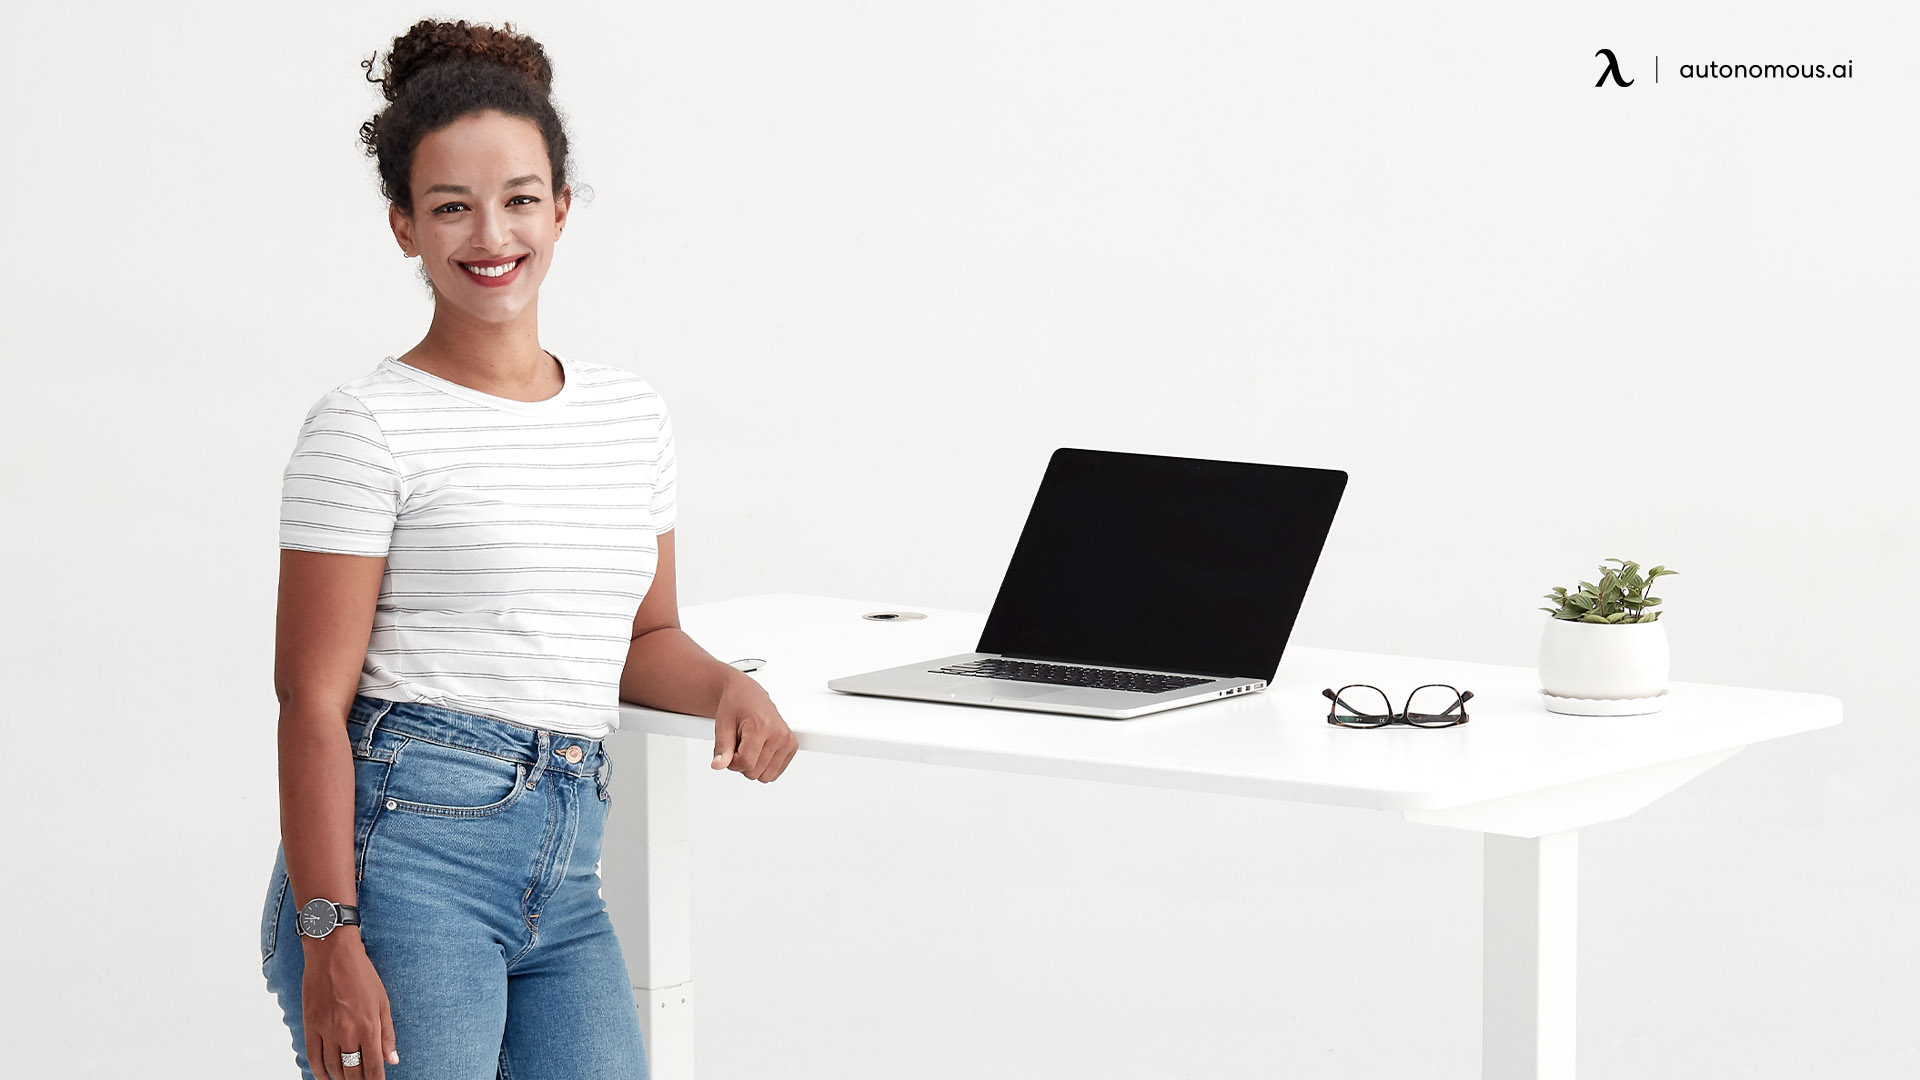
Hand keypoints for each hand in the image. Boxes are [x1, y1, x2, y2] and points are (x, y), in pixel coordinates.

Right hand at [301, 931, 399, 1078]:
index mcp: (368, 1026)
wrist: (333, 955)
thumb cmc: (362, 975)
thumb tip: (393, 1060)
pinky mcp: (310, 1026)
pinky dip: (319, 1071)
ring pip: (332, 1068)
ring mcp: (326, 1031)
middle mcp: (347, 1032)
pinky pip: (313, 1057)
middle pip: (352, 1071)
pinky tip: (325, 1076)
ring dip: (340, 1079)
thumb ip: (387, 1034)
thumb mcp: (383, 1002)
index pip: (373, 1066)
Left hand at [711, 671, 797, 781]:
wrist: (747, 693)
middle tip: (739, 743)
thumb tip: (718, 765)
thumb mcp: (723, 724)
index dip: (731, 762)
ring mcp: (787, 741)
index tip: (729, 749)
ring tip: (749, 746)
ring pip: (765, 776)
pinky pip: (775, 773)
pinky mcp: (791, 746)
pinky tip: (759, 749)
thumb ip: (722, 748)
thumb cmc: (735, 704)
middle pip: (755, 772)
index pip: (745, 763)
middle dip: (741, 763)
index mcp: (762, 726)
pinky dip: (764, 766)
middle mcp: (779, 734)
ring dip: (753, 766)